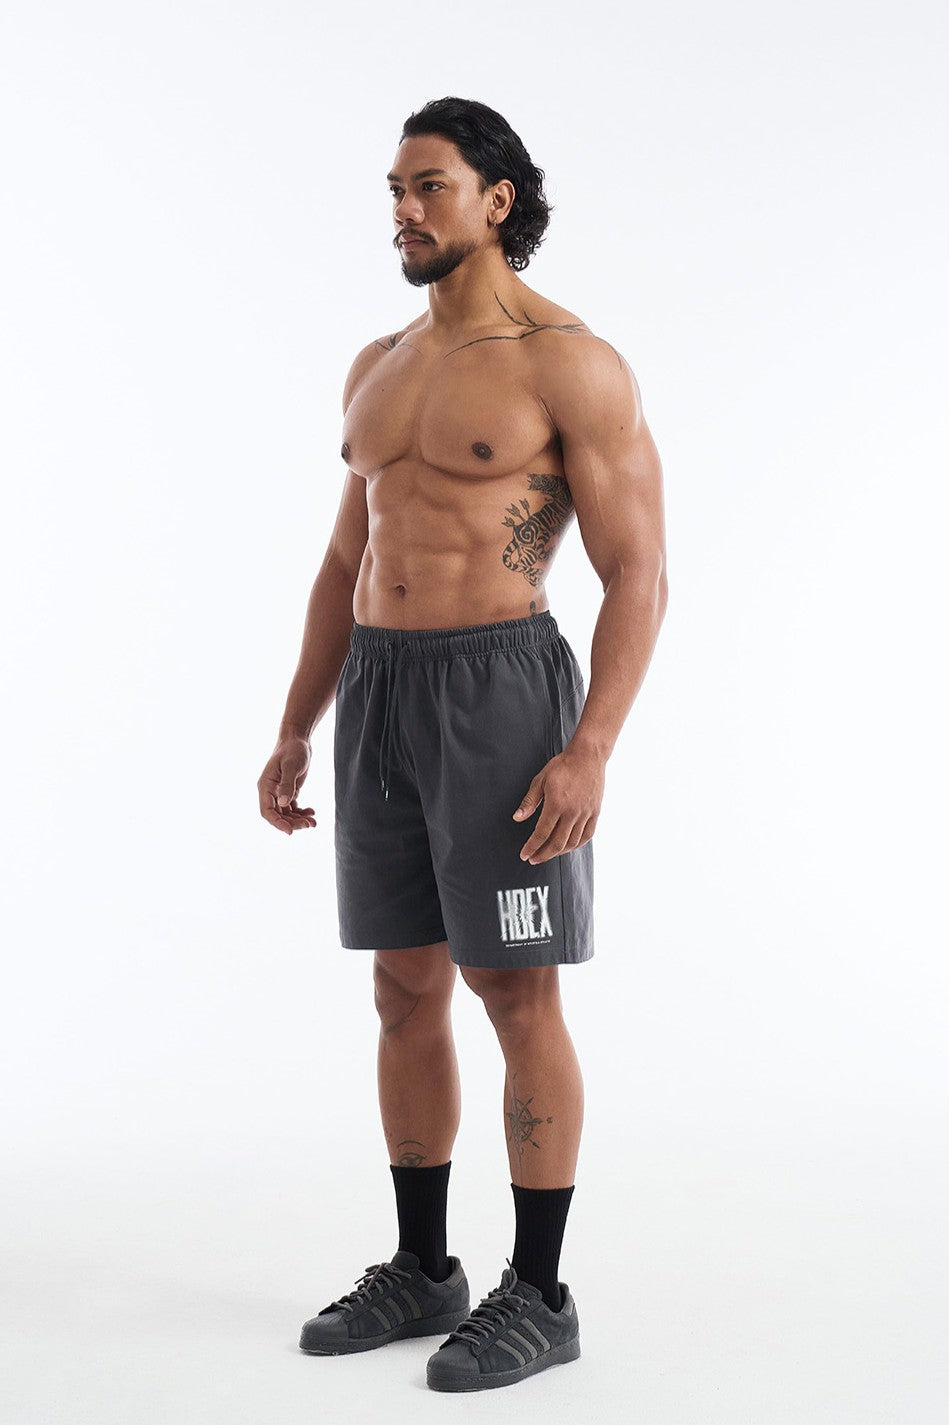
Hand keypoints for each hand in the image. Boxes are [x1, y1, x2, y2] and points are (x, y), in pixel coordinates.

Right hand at [258, 737, 316, 834]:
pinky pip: (292, 808)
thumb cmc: (293, 750)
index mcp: (265, 786)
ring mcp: (279, 792)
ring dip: (298, 820)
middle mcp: (270, 792)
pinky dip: (301, 812)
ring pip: (286, 814)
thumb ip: (287, 784)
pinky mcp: (288, 791)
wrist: (297, 740)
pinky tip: (312, 812)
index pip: (267, 811)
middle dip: (292, 823)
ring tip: (313, 822)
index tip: (290, 831)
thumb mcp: (291, 766)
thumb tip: (284, 804)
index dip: (277, 823)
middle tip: (308, 825)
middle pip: (277, 815)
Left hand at [512, 742, 603, 864]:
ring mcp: (586, 813)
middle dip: (543, 854)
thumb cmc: (562, 766)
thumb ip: (529, 802)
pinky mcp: (595, 813)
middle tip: (533, 859)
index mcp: (556, 804)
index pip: (541, 833)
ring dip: (558, 852)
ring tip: (548, 853)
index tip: (524, 855)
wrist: (588, 756)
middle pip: (557, 843)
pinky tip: (567, 846)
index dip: (532, 847)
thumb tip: (517, 818)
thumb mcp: (540, 780)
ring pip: (572, 842)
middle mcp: (572, 812)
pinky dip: (576, 845)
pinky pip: (587, 836)